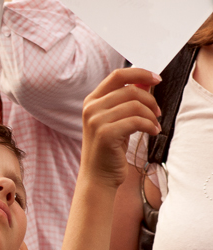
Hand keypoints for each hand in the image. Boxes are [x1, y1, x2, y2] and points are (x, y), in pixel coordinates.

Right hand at [81, 68, 161, 188]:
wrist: (97, 176)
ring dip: (151, 116)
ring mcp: (96, 121)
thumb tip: (145, 81)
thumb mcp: (116, 120)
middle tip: (158, 113)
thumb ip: (126, 100)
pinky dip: (150, 126)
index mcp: (92, 101)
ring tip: (154, 126)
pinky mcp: (105, 134)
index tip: (156, 79)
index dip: (139, 73)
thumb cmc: (108, 149)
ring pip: (135, 105)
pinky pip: (136, 121)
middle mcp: (91, 108)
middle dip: (150, 100)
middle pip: (130, 90)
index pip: (117, 75)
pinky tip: (153, 132)